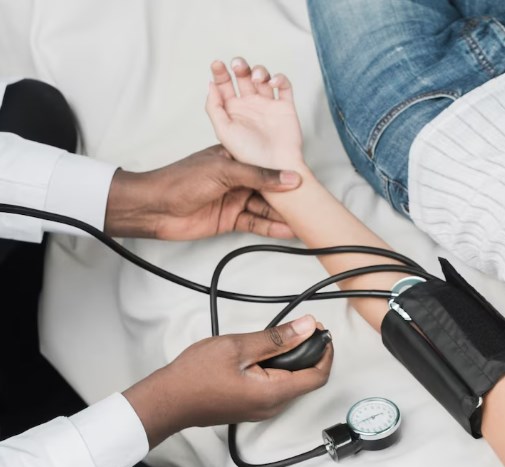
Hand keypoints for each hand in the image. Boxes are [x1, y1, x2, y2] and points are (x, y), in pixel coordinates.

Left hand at [105, 145, 301, 239]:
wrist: (154, 207)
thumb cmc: (180, 180)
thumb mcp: (224, 171)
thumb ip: (259, 176)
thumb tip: (288, 178)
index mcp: (234, 158)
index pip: (266, 165)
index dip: (285, 173)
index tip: (306, 181)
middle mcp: (236, 178)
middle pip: (268, 188)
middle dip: (288, 197)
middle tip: (309, 204)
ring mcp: (234, 199)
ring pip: (264, 207)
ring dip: (282, 215)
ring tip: (302, 221)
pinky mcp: (230, 219)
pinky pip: (255, 223)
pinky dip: (270, 227)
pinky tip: (286, 230)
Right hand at [123, 315, 333, 446]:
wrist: (168, 400)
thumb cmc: (194, 376)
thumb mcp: (238, 347)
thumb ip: (276, 338)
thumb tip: (306, 327)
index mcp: (273, 393)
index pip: (318, 376)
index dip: (325, 352)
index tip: (321, 334)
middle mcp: (272, 407)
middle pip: (307, 380)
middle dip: (310, 353)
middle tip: (301, 329)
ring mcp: (262, 410)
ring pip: (291, 383)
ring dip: (293, 360)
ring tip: (279, 339)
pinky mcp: (252, 408)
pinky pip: (276, 388)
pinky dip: (278, 369)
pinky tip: (263, 354)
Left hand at [206, 57, 304, 170]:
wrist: (275, 167)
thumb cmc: (249, 155)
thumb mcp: (223, 131)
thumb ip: (214, 107)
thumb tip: (211, 85)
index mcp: (233, 110)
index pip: (224, 85)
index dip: (220, 72)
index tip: (217, 64)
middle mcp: (250, 105)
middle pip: (243, 76)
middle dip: (240, 66)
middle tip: (237, 65)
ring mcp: (268, 105)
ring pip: (263, 78)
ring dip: (259, 71)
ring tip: (257, 78)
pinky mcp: (285, 108)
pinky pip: (285, 87)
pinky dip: (280, 79)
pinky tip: (273, 82)